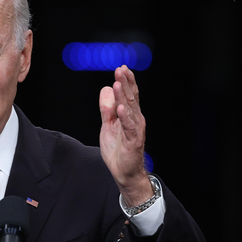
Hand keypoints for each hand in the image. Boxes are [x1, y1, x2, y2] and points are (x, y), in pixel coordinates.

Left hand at [99, 65, 152, 206]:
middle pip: (130, 98)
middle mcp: (135, 120)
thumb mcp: (108, 125)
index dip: (126, 82)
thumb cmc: (118, 149)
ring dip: (123, 96)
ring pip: (130, 110)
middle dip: (125, 83)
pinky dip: (125, 118)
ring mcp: (135, 130)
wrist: (124, 173)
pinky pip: (129, 128)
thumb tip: (106, 89)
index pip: (128, 95)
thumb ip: (106, 109)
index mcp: (130, 116)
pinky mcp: (133, 142)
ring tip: (118, 83)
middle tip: (121, 69)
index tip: (121, 68)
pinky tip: (121, 108)